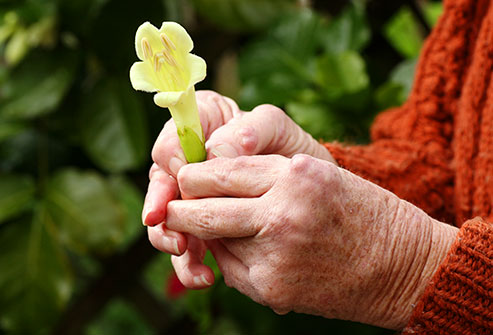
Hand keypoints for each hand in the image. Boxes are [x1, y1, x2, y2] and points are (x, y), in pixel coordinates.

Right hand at [145, 90, 334, 287]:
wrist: (308, 189)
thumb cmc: (290, 148)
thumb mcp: (275, 129)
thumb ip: (251, 128)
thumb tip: (216, 151)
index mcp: (197, 131)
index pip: (170, 144)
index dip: (171, 159)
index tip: (183, 176)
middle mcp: (187, 166)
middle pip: (159, 189)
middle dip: (164, 210)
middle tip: (175, 228)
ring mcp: (192, 200)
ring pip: (167, 223)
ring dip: (170, 241)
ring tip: (185, 252)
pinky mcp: (204, 229)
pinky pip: (189, 248)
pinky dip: (191, 265)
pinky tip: (205, 277)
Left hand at [162, 154, 457, 328]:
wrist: (403, 267)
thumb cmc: (363, 214)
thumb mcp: (319, 176)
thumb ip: (266, 176)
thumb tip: (211, 183)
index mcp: (296, 174)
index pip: (221, 170)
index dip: (195, 173)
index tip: (186, 175)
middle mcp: (282, 212)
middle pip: (205, 206)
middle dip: (180, 204)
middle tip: (172, 203)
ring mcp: (275, 254)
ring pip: (214, 239)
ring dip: (204, 232)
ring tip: (197, 225)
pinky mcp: (272, 287)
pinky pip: (231, 268)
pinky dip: (227, 257)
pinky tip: (239, 250)